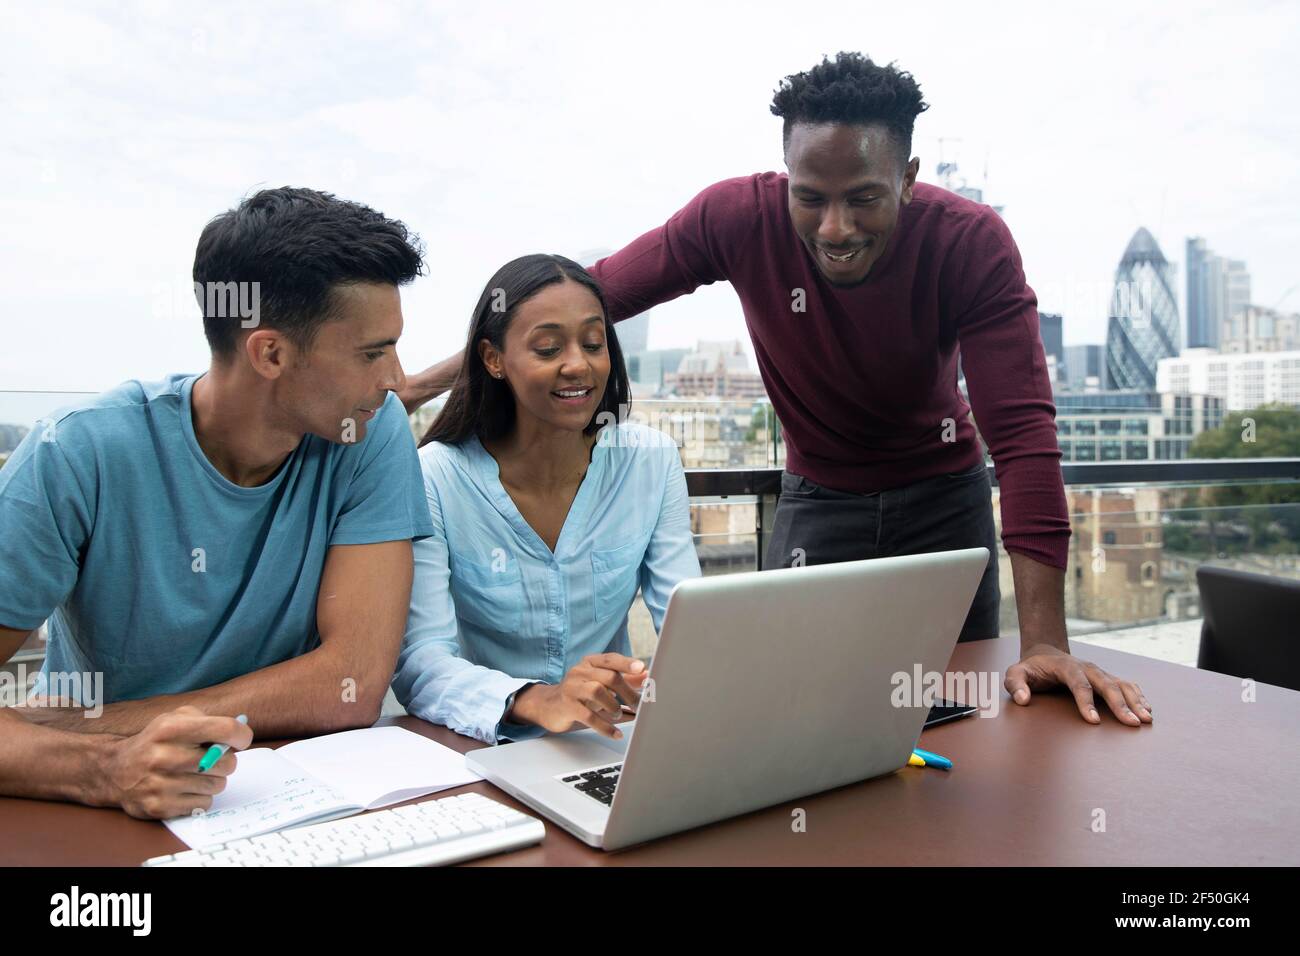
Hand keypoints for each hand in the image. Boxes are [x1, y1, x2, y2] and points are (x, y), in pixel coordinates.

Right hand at [99, 705, 253, 818]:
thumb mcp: (175, 718)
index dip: (241, 736)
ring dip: (213, 779)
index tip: (241, 740)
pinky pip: (204, 804)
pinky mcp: (160, 807)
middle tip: (214, 759)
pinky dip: (201, 796)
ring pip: (218, 785)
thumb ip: (208, 720)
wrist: (114, 771)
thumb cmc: (155, 742)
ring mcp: (160, 784)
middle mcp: (164, 756)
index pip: (225, 730)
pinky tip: (185, 788)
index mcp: (170, 728)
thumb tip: (239, 733)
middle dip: (226, 760)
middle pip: (226, 763)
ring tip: (195, 773)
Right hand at [510, 654, 649, 738]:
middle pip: (609, 677)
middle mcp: (580, 672)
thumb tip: (646, 675)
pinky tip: (615, 733)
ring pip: (597, 691)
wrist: (548, 706)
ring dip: (614, 706)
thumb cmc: (580, 693)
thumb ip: (624, 678)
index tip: (641, 668)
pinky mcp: (566, 706)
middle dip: (628, 692)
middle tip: (638, 705)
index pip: (611, 659)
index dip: (627, 663)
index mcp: (590, 663)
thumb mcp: (601, 682)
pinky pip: (588, 716)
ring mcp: (572, 688)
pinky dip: (605, 727)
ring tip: (619, 714)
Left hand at [1005, 644, 1152, 725]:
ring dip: (1135, 701)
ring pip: (1121, 684)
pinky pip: (1126, 685)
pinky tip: (1147, 709)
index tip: (1094, 720)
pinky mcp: (1106, 678)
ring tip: (1146, 719)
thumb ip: (1015, 684)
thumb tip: (1023, 699)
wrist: (1045, 654)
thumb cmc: (1031, 669)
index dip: (1086, 702)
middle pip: (1107, 684)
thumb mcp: (1015, 673)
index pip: (1079, 684)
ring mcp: (1099, 672)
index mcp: (1066, 667)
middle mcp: (1087, 668)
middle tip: (1132, 723)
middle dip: (1120, 704)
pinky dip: (1138, 696)